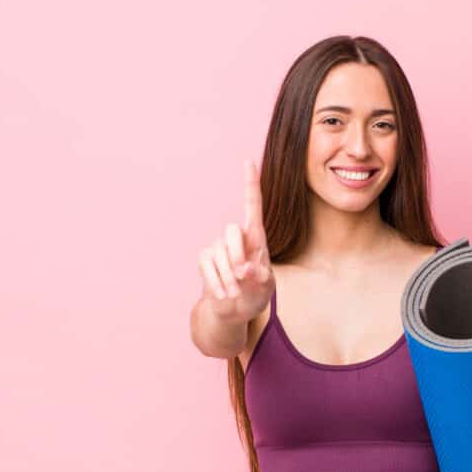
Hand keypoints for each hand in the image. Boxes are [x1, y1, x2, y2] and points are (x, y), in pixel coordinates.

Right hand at [196, 159, 273, 323]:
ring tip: (236, 293)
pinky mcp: (205, 259)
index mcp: (256, 238)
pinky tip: (224, 295)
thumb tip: (247, 269)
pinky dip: (217, 283)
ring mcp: (218, 247)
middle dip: (236, 254)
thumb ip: (262, 278)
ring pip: (218, 253)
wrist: (235, 310)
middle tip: (244, 275)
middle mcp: (236, 238)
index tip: (248, 161)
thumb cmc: (256, 294)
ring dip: (228, 277)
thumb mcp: (266, 288)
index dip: (250, 184)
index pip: (252, 206)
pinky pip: (207, 266)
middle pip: (231, 231)